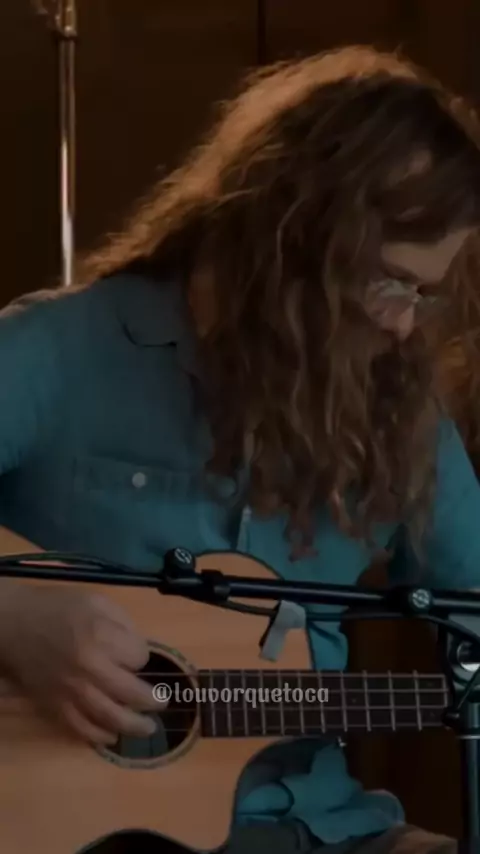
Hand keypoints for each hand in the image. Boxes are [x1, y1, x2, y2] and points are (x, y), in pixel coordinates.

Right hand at [0, 581, 161, 744]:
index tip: (136, 654)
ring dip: (134, 726)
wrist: (15, 625)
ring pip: (110, 718)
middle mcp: (89, 667)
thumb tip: (140, 649)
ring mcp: (72, 691)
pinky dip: (100, 736)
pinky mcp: (55, 706)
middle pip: (132, 693)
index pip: (139, 657)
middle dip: (152, 700)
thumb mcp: (96, 600)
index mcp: (101, 636)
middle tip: (162, 702)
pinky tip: (112, 736)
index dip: (142, 656)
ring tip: (149, 728)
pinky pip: (81, 728)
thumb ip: (123, 623)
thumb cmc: (59, 608)